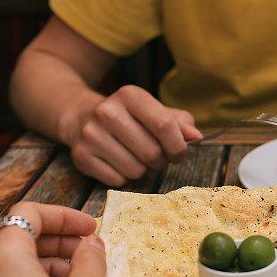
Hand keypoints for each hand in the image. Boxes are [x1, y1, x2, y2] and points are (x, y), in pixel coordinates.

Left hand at [0, 202, 104, 276]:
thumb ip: (91, 260)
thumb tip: (92, 245)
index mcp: (4, 255)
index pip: (30, 213)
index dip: (65, 216)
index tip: (90, 229)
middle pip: (21, 236)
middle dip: (60, 239)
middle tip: (90, 251)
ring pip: (17, 263)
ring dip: (51, 262)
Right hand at [66, 85, 202, 185]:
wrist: (81, 117)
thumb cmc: (128, 118)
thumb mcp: (153, 110)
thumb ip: (178, 121)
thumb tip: (196, 136)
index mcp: (130, 95)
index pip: (163, 124)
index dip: (178, 146)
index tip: (179, 154)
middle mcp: (107, 112)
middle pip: (152, 152)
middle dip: (160, 160)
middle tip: (154, 156)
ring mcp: (91, 134)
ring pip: (135, 170)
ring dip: (141, 169)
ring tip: (133, 156)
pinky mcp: (81, 156)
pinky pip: (117, 180)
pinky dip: (123, 177)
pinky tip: (116, 162)